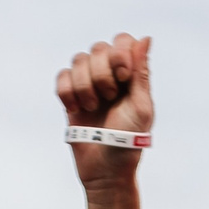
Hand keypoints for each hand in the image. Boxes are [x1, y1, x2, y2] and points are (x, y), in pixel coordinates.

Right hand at [58, 33, 152, 201]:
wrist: (105, 171)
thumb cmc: (129, 142)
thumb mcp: (141, 107)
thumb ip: (142, 73)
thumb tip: (146, 38)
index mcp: (131, 75)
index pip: (122, 41)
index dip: (119, 53)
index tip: (123, 76)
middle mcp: (110, 75)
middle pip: (98, 48)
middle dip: (101, 74)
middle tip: (109, 99)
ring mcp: (89, 85)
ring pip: (78, 60)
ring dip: (85, 85)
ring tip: (92, 108)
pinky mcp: (70, 97)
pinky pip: (62, 77)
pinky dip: (67, 91)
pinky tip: (75, 109)